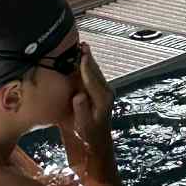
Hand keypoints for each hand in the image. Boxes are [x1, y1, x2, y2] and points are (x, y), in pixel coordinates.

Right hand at [59, 48, 112, 164]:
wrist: (98, 141)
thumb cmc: (88, 135)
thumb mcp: (83, 125)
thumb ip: (81, 110)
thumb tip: (79, 95)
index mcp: (102, 99)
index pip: (92, 79)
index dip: (86, 66)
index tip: (81, 54)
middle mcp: (106, 92)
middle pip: (96, 72)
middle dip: (89, 58)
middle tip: (82, 44)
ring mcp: (106, 92)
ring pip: (96, 72)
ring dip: (89, 60)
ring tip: (82, 48)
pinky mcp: (102, 93)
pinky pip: (94, 77)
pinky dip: (89, 67)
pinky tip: (84, 61)